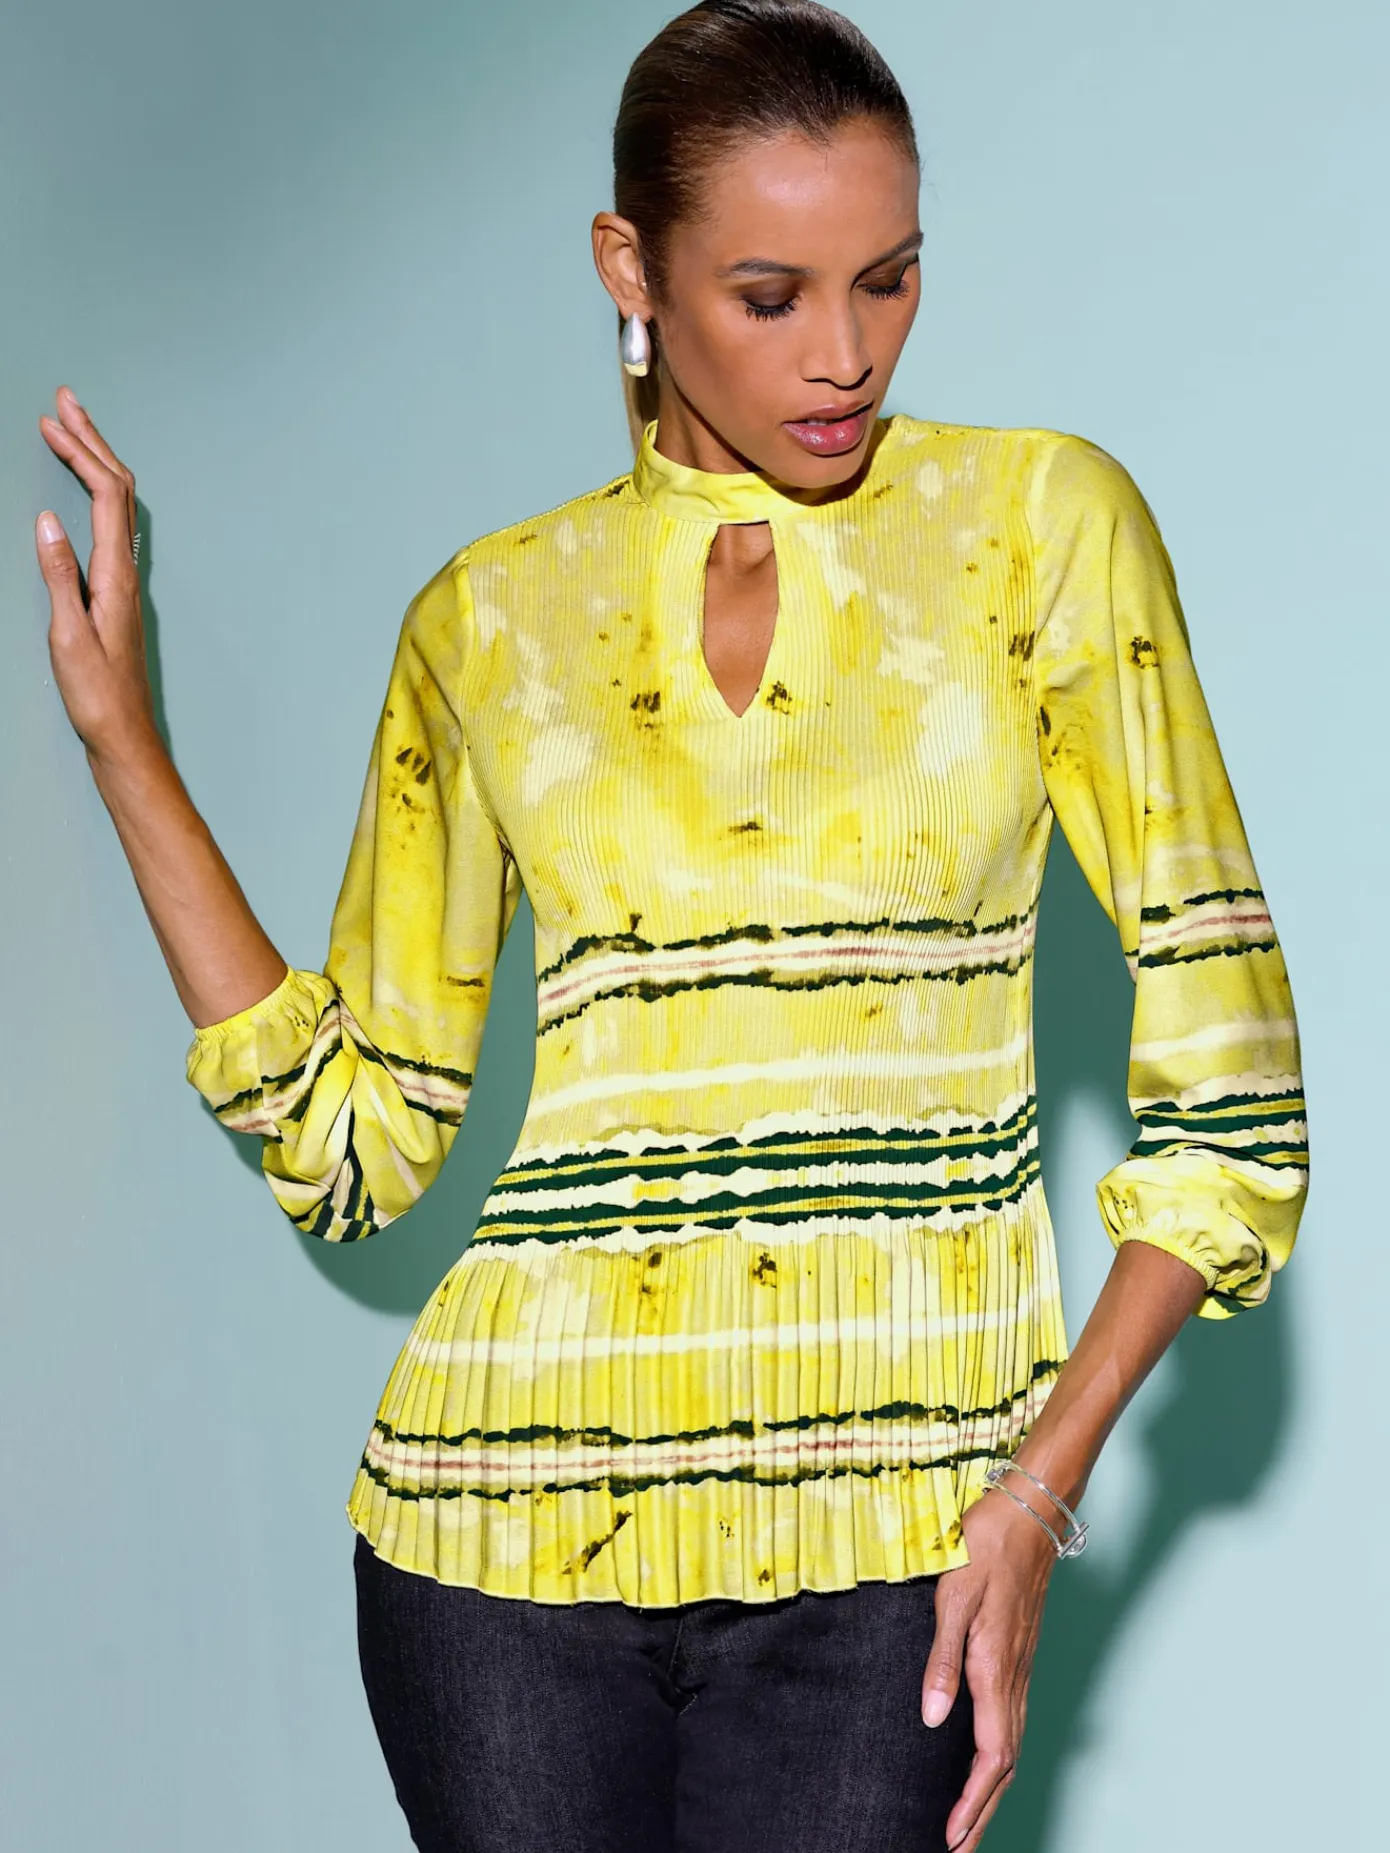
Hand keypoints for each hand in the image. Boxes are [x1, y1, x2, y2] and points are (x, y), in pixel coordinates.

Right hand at [35, 386, 157, 760]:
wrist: (125, 737)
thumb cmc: (97, 697)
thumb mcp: (68, 637)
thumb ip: (59, 577)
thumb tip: (48, 522)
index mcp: (117, 577)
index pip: (106, 496)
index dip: (81, 453)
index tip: (52, 421)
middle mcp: (128, 573)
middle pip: (119, 491)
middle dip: (92, 441)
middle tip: (65, 402)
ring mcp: (126, 583)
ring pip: (120, 507)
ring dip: (98, 463)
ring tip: (73, 429)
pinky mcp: (118, 595)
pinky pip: (114, 527)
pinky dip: (98, 494)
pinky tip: (87, 491)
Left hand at [921, 1480, 1058, 1851]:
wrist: (1027, 1512)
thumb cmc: (985, 1547)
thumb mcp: (953, 1596)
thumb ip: (942, 1658)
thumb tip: (933, 1718)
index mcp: (996, 1669)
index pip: (989, 1757)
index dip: (972, 1802)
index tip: (952, 1837)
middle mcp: (1013, 1678)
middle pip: (1003, 1765)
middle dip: (983, 1813)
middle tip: (958, 1852)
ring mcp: (1019, 1668)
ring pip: (1010, 1747)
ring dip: (990, 1792)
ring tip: (968, 1825)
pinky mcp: (1017, 1656)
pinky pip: (1011, 1723)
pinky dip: (997, 1759)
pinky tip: (984, 1764)